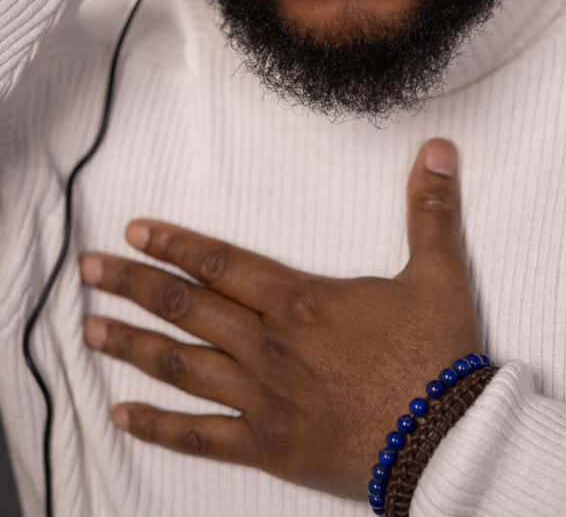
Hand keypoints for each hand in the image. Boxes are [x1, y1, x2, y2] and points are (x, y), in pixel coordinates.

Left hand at [80, 138, 482, 499]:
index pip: (221, 263)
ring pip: (182, 366)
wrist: (446, 441)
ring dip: (132, 346)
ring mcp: (262, 398)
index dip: (174, 244)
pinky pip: (201, 437)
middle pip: (186, 308)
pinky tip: (123, 416)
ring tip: (90, 331)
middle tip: (88, 270)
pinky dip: (159, 428)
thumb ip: (430, 209)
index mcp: (300, 301)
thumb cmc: (436, 356)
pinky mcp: (268, 446)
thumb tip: (439, 149)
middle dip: (133, 285)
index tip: (134, 232)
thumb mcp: (438, 273)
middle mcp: (268, 345)